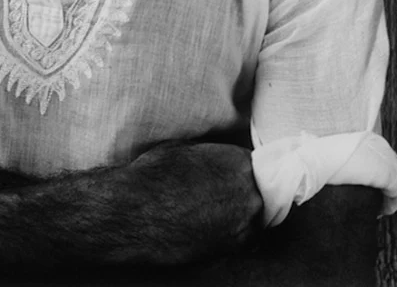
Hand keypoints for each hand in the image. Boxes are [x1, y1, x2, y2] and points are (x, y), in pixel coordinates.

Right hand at [119, 141, 262, 264]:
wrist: (139, 212)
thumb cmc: (156, 175)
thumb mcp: (183, 148)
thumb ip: (210, 154)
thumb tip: (214, 159)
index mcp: (239, 162)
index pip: (254, 164)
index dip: (238, 169)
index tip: (227, 175)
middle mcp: (251, 192)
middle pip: (257, 190)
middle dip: (241, 191)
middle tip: (217, 193)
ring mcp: (247, 223)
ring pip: (254, 216)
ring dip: (239, 214)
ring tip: (211, 211)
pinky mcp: (236, 248)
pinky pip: (245, 239)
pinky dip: (232, 233)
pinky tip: (211, 227)